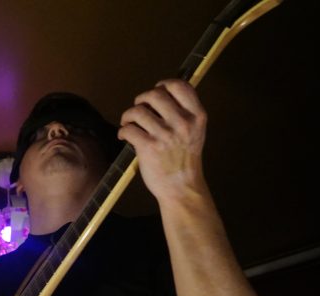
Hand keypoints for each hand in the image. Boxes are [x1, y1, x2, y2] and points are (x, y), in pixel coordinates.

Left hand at [118, 79, 207, 202]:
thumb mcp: (195, 131)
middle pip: (155, 95)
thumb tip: (162, 93)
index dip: (164, 84)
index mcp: (197, 116)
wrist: (182, 187)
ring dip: (128, 115)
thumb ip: (185, 113)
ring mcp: (166, 135)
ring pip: (138, 111)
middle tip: (138, 108)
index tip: (157, 90)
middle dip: (142, 99)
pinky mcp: (149, 147)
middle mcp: (183, 123)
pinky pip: (129, 128)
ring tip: (128, 123)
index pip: (180, 86)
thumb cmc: (185, 159)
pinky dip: (123, 130)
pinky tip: (124, 135)